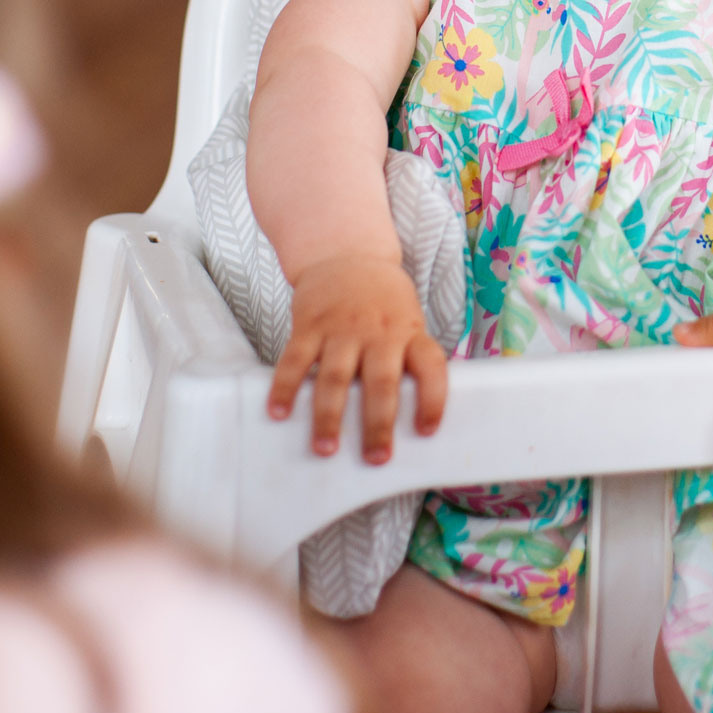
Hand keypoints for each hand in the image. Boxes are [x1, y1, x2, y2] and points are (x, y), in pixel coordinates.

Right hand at [267, 254, 448, 463]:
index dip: (433, 400)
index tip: (427, 431)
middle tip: (376, 458)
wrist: (348, 254)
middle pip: (382, 381)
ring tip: (326, 448)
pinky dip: (286, 388)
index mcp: (410, 332)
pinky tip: (279, 413)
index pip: (431, 366)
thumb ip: (406, 362)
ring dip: (330, 416)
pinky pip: (296, 360)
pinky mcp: (310, 324)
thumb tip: (408, 420)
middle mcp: (379, 331)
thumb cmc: (383, 302)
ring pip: (336, 376)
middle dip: (378, 423)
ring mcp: (343, 328)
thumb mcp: (408, 323)